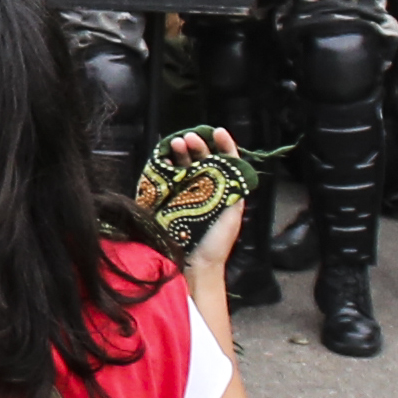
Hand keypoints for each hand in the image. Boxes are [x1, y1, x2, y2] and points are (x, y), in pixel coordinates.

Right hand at [170, 129, 244, 282]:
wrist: (195, 266)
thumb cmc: (216, 244)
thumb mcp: (232, 215)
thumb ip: (233, 192)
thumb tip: (232, 166)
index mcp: (222, 190)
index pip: (224, 160)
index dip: (222, 144)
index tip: (217, 131)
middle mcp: (203, 188)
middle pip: (201, 159)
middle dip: (197, 145)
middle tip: (190, 138)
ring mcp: (184, 193)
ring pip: (183, 165)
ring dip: (181, 152)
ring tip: (177, 143)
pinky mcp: (166, 201)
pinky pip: (165, 179)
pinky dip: (164, 166)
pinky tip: (164, 158)